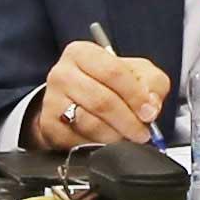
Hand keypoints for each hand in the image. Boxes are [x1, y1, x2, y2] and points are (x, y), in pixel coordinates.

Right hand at [32, 33, 175, 151]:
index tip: (149, 112)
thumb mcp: (135, 73)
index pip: (113, 72)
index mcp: (82, 53)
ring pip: (90, 124)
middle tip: (142, 133)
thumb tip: (151, 105)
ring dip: (115, 136)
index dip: (135, 95)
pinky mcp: (48, 125)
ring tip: (126, 138)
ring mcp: (52, 100)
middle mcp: (62, 73)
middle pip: (102, 100)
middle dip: (128, 121)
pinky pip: (77, 141)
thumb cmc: (107, 84)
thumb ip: (151, 83)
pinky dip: (97, 146)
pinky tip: (106, 143)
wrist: (74, 101)